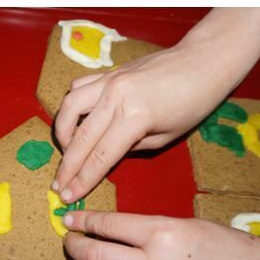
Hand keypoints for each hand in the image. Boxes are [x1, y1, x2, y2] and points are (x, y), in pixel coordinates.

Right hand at [52, 8, 259, 201]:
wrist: (201, 63)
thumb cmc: (193, 104)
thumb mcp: (166, 137)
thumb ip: (133, 147)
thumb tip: (107, 156)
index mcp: (134, 117)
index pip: (100, 157)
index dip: (82, 180)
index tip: (69, 196)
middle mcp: (115, 97)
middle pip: (81, 138)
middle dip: (67, 166)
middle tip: (58, 186)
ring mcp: (109, 81)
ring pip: (70, 108)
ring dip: (63, 133)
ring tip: (65, 152)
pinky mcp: (109, 72)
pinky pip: (79, 88)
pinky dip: (71, 106)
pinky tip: (75, 120)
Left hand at [62, 211, 259, 259]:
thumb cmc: (222, 245)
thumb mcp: (182, 223)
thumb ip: (144, 227)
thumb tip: (106, 228)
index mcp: (164, 234)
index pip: (109, 225)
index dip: (84, 221)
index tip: (70, 219)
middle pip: (97, 257)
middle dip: (76, 247)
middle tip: (69, 238)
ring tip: (82, 258)